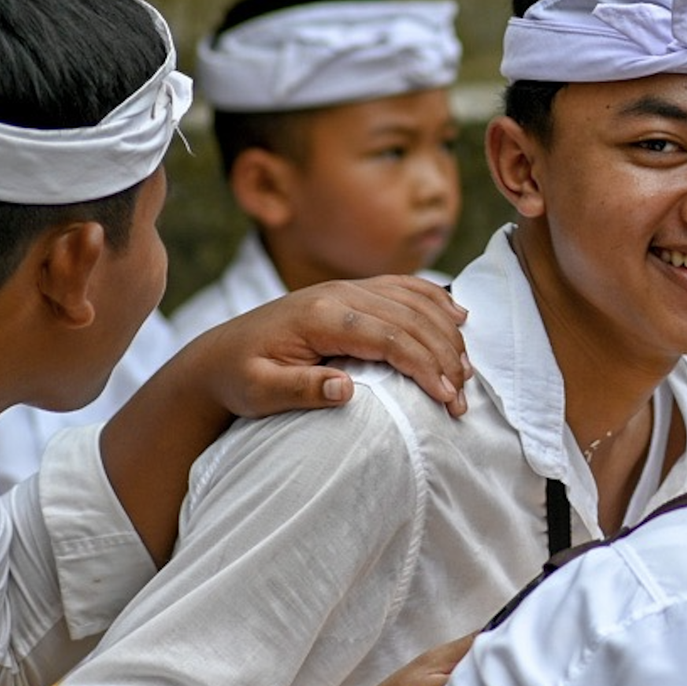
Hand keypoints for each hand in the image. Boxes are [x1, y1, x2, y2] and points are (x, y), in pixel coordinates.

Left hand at [199, 275, 471, 418]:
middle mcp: (339, 294)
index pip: (388, 336)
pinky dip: (435, 301)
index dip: (423, 366)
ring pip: (413, 301)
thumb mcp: (260, 392)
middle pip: (410, 318)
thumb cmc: (240, 378)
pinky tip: (458, 317)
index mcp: (320, 317)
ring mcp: (347, 288)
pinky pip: (404, 287)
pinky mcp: (352, 292)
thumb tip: (347, 390)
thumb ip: (301, 390)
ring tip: (466, 373)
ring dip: (446, 334)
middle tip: (463, 398)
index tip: (447, 398)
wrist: (220, 353)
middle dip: (444, 357)